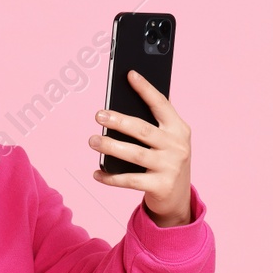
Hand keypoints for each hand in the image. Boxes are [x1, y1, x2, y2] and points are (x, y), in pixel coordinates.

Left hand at [89, 69, 193, 226]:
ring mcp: (170, 167)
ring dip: (110, 146)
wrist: (178, 198)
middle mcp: (177, 146)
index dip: (146, 89)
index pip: (161, 105)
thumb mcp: (168, 140)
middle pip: (143, 130)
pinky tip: (97, 172)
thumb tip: (124, 103)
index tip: (130, 74)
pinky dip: (111, 177)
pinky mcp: (160, 186)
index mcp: (179, 129)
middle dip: (119, 121)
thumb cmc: (166, 160)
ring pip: (135, 155)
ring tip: (93, 141)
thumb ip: (153, 123)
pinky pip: (130, 180)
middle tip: (99, 115)